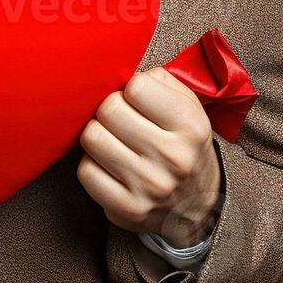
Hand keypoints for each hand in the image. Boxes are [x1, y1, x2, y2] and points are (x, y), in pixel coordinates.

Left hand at [77, 67, 222, 247]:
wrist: (196, 207)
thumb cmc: (183, 145)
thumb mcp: (189, 108)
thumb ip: (159, 82)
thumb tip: (121, 74)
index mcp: (190, 126)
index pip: (136, 87)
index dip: (131, 90)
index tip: (137, 101)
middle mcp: (173, 157)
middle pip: (109, 110)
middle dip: (110, 110)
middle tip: (120, 120)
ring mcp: (149, 186)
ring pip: (92, 138)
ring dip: (98, 135)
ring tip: (113, 141)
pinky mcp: (127, 209)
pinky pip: (86, 171)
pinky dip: (92, 164)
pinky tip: (108, 165)